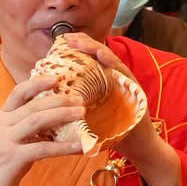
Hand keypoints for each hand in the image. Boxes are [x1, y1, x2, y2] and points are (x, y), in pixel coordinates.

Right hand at [0, 74, 84, 185]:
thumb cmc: (0, 163)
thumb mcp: (9, 139)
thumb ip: (26, 128)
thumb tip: (58, 119)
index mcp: (1, 117)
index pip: (18, 93)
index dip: (37, 83)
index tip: (56, 78)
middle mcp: (2, 125)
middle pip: (33, 106)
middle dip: (59, 100)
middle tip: (80, 100)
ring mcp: (6, 141)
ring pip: (37, 121)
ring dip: (62, 115)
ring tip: (81, 114)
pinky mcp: (13, 158)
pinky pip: (43, 148)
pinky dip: (64, 146)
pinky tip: (79, 146)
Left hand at [55, 31, 182, 185]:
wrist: (137, 148)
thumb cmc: (112, 134)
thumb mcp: (90, 117)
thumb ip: (77, 105)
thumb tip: (49, 101)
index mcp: (104, 83)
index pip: (90, 61)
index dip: (77, 49)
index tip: (60, 42)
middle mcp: (116, 79)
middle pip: (100, 56)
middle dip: (84, 44)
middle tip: (67, 37)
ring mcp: (127, 83)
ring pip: (111, 60)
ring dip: (96, 49)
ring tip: (80, 41)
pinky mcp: (135, 90)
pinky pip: (124, 73)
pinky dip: (113, 63)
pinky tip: (102, 55)